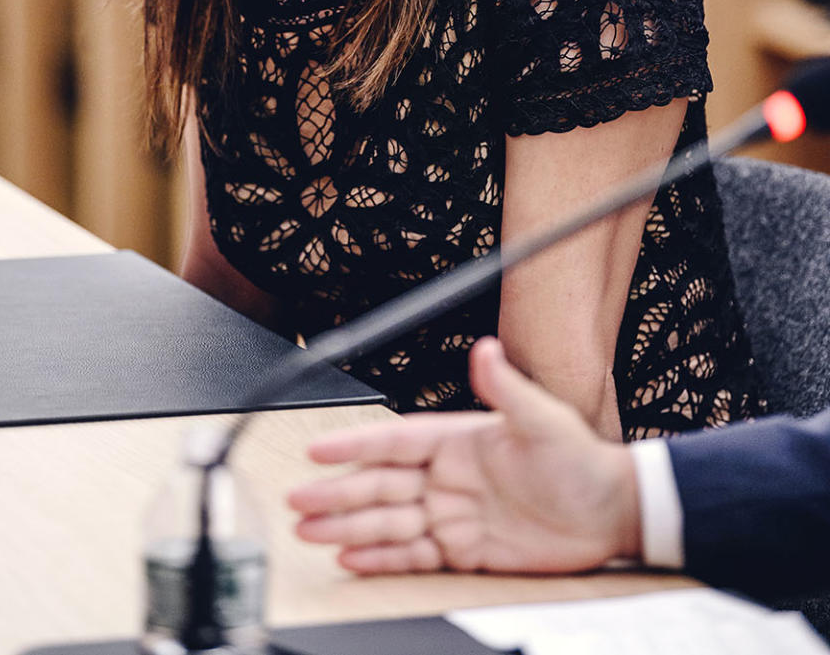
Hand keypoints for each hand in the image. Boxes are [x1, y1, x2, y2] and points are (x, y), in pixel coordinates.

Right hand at [288, 336, 641, 574]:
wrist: (610, 511)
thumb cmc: (580, 459)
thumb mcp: (543, 419)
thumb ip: (507, 388)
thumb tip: (484, 348)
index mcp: (457, 439)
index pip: (394, 440)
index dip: (355, 444)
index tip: (318, 450)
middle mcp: (446, 476)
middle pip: (379, 485)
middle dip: (337, 494)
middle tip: (297, 500)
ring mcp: (452, 513)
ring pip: (388, 522)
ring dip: (348, 528)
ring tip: (309, 533)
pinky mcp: (464, 551)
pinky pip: (413, 555)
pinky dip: (381, 558)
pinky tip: (350, 559)